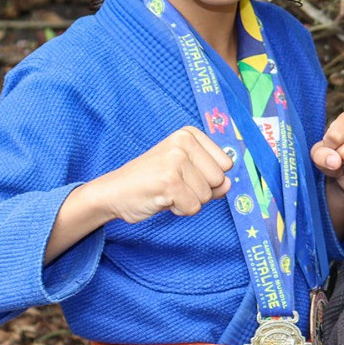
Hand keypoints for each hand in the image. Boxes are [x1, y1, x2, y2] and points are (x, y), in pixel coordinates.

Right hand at [92, 126, 233, 222]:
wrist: (115, 192)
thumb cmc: (151, 181)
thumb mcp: (185, 172)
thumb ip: (210, 176)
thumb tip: (228, 185)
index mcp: (189, 134)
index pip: (225, 163)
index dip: (208, 177)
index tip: (185, 175)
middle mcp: (183, 142)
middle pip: (218, 180)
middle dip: (199, 191)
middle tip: (174, 185)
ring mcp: (175, 161)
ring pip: (206, 196)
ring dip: (188, 201)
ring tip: (167, 191)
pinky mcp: (169, 182)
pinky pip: (193, 208)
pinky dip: (179, 210)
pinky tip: (162, 199)